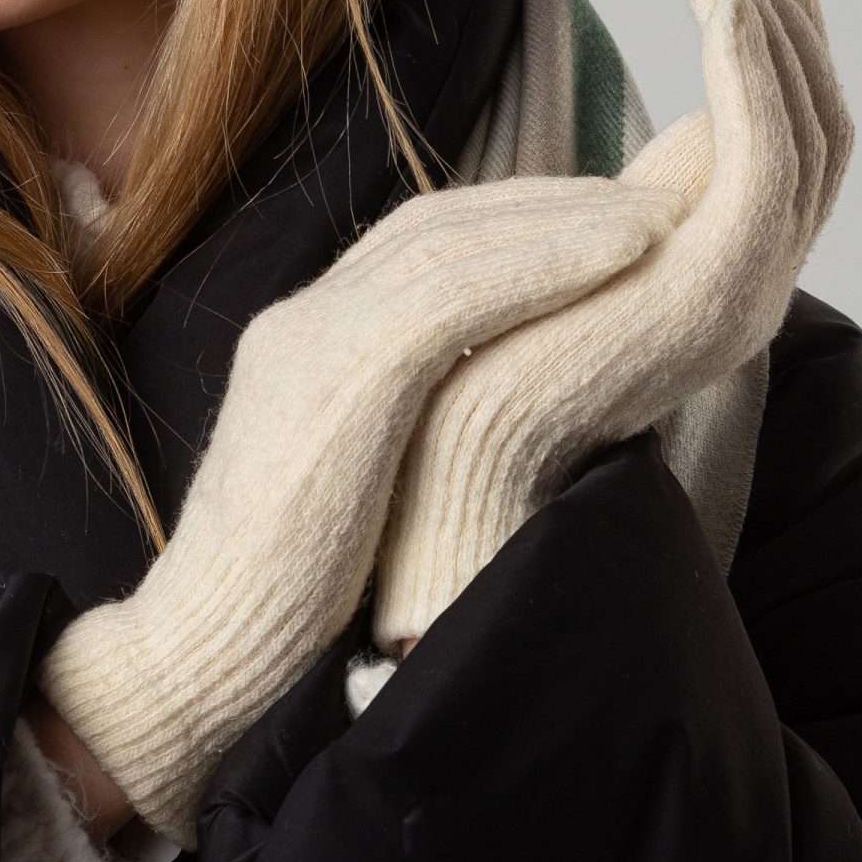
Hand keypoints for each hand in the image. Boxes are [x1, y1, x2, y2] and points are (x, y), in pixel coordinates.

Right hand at [39, 165, 688, 841]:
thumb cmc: (286, 615)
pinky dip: (546, 266)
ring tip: (666, 218)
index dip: (524, 226)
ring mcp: (309, 343)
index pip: (423, 246)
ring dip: (570, 221)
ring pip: (452, 241)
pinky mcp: (335, 384)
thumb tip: (512, 444)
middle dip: (556, 203)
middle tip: (661, 198)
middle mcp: (302, 323)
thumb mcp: (359, 501)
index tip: (614, 228)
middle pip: (441, 223)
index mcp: (307, 346)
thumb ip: (413, 445)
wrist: (196, 663)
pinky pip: (453, 296)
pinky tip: (626, 258)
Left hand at [372, 0, 850, 650]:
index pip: (785, 154)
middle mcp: (745, 293)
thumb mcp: (555, 259)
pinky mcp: (715, 294)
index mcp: (711, 285)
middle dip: (792, 37)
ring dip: (771, 38)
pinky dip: (754, 73)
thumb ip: (611, 209)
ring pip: (804, 140)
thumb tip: (651, 148)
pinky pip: (768, 162)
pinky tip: (721, 4)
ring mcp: (739, 297)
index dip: (784, 62)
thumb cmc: (465, 376)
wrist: (440, 473)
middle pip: (816, 139)